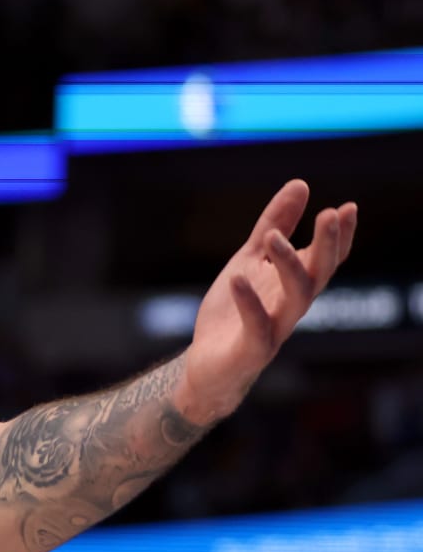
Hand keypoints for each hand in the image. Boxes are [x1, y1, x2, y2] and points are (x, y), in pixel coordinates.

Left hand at [180, 179, 357, 422]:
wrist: (205, 367)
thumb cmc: (233, 312)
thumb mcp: (250, 260)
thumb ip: (274, 225)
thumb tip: (301, 184)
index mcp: (294, 285)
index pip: (328, 259)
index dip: (340, 236)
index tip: (346, 207)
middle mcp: (292, 307)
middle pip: (320, 274)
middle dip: (328, 245)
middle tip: (329, 214)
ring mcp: (275, 329)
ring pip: (297, 298)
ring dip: (290, 265)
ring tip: (273, 238)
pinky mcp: (252, 350)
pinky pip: (257, 326)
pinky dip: (249, 302)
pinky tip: (238, 278)